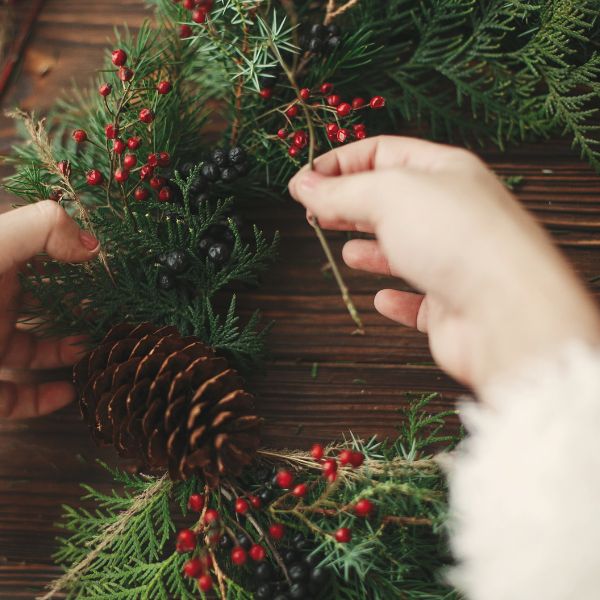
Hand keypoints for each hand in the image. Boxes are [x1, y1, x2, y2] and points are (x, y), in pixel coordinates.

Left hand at [0, 201, 99, 417]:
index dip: (71, 253)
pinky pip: (15, 396)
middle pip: (41, 303)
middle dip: (79, 307)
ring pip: (32, 350)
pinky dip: (44, 397)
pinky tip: (68, 392)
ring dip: (67, 352)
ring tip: (97, 350)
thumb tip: (92, 244)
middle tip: (113, 313)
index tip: (106, 264)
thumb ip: (39, 230)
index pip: (37, 252)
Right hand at [289, 136, 599, 389]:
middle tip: (313, 212)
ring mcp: (455, 260)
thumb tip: (303, 185)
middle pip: (391, 200)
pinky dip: (397, 298)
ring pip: (405, 249)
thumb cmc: (457, 238)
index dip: (339, 163)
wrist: (506, 310)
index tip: (303, 181)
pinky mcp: (452, 305)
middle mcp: (452, 212)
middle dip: (350, 204)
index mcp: (445, 171)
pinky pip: (419, 300)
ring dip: (374, 249)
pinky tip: (382, 299)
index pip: (383, 153)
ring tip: (346, 250)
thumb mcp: (388, 195)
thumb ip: (341, 191)